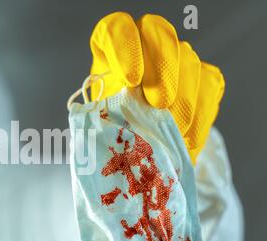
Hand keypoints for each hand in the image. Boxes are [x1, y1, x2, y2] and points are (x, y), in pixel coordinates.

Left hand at [90, 12, 224, 163]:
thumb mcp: (104, 114)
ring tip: (173, 128)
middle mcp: (146, 42)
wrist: (143, 137)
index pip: (115, 28)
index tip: (130, 80)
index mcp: (113, 48)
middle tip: (159, 103)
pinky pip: (209, 85)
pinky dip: (200, 114)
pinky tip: (187, 136)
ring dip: (183, 98)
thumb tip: (126, 113)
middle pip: (158, 34)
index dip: (125, 48)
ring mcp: (178, 55)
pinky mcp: (204, 75)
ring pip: (188, 60)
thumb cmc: (115, 122)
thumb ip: (111, 106)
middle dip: (162, 69)